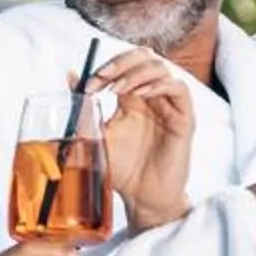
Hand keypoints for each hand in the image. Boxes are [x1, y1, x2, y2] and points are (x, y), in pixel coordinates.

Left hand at [85, 48, 194, 230]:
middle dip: (122, 61)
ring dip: (137, 72)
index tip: (89, 84)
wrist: (142, 198)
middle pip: (145, 56)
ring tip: (118, 89)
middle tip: (103, 77)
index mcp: (132, 97)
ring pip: (161, 68)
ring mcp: (170, 105)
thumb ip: (84, 108)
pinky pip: (178, 88)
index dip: (107, 67)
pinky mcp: (184, 118)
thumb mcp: (97, 135)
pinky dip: (160, 84)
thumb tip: (70, 76)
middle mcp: (153, 96)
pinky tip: (142, 94)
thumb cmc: (122, 170)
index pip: (125, 63)